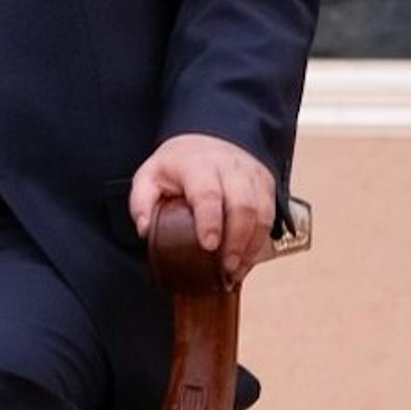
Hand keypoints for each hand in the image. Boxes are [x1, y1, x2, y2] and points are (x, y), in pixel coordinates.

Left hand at [130, 132, 275, 282]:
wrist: (208, 140)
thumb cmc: (177, 165)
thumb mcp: (149, 176)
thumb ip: (141, 201)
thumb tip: (144, 228)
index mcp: (197, 165)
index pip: (208, 193)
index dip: (210, 220)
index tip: (209, 245)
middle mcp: (230, 168)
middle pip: (242, 205)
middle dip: (236, 241)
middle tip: (226, 267)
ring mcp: (252, 176)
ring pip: (261, 213)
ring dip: (251, 245)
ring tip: (236, 270)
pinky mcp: (266, 186)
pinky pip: (269, 216)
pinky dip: (259, 241)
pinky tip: (246, 260)